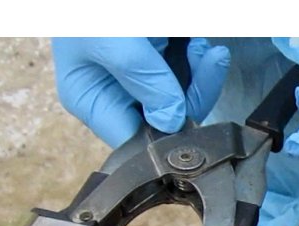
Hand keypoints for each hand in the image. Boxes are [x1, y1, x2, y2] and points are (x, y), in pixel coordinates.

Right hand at [52, 38, 229, 147]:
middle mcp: (117, 93)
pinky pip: (191, 75)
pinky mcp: (164, 59)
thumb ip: (144, 81)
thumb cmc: (97, 4)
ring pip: (185, 99)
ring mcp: (143, 76)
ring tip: (204, 50)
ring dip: (202, 77)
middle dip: (192, 97)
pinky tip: (203, 46)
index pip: (132, 140)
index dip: (164, 138)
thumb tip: (172, 122)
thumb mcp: (115, 41)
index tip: (191, 121)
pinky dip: (203, 62)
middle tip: (206, 65)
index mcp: (92, 98)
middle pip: (166, 120)